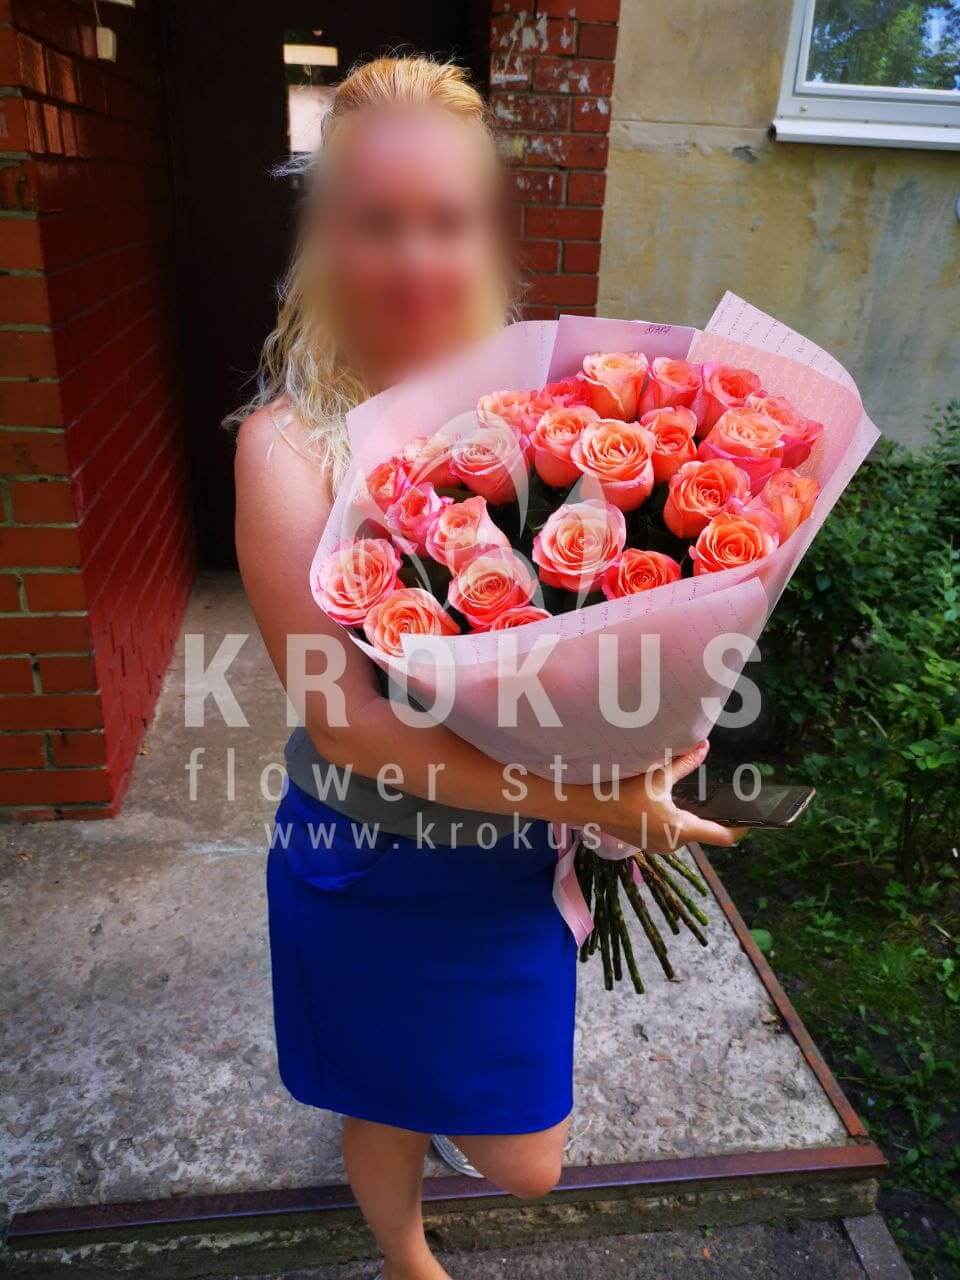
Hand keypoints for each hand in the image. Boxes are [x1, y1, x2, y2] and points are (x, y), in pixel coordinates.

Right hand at [594, 741, 746, 854]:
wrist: (587, 807)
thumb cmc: (622, 792)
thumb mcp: (657, 775)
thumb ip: (684, 763)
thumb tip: (705, 747)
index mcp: (681, 829)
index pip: (723, 836)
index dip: (740, 828)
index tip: (751, 820)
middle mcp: (673, 843)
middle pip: (703, 832)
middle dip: (710, 816)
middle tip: (718, 796)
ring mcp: (658, 846)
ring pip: (685, 833)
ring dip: (689, 817)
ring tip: (690, 796)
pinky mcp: (646, 843)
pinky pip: (669, 834)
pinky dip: (673, 821)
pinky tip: (664, 803)